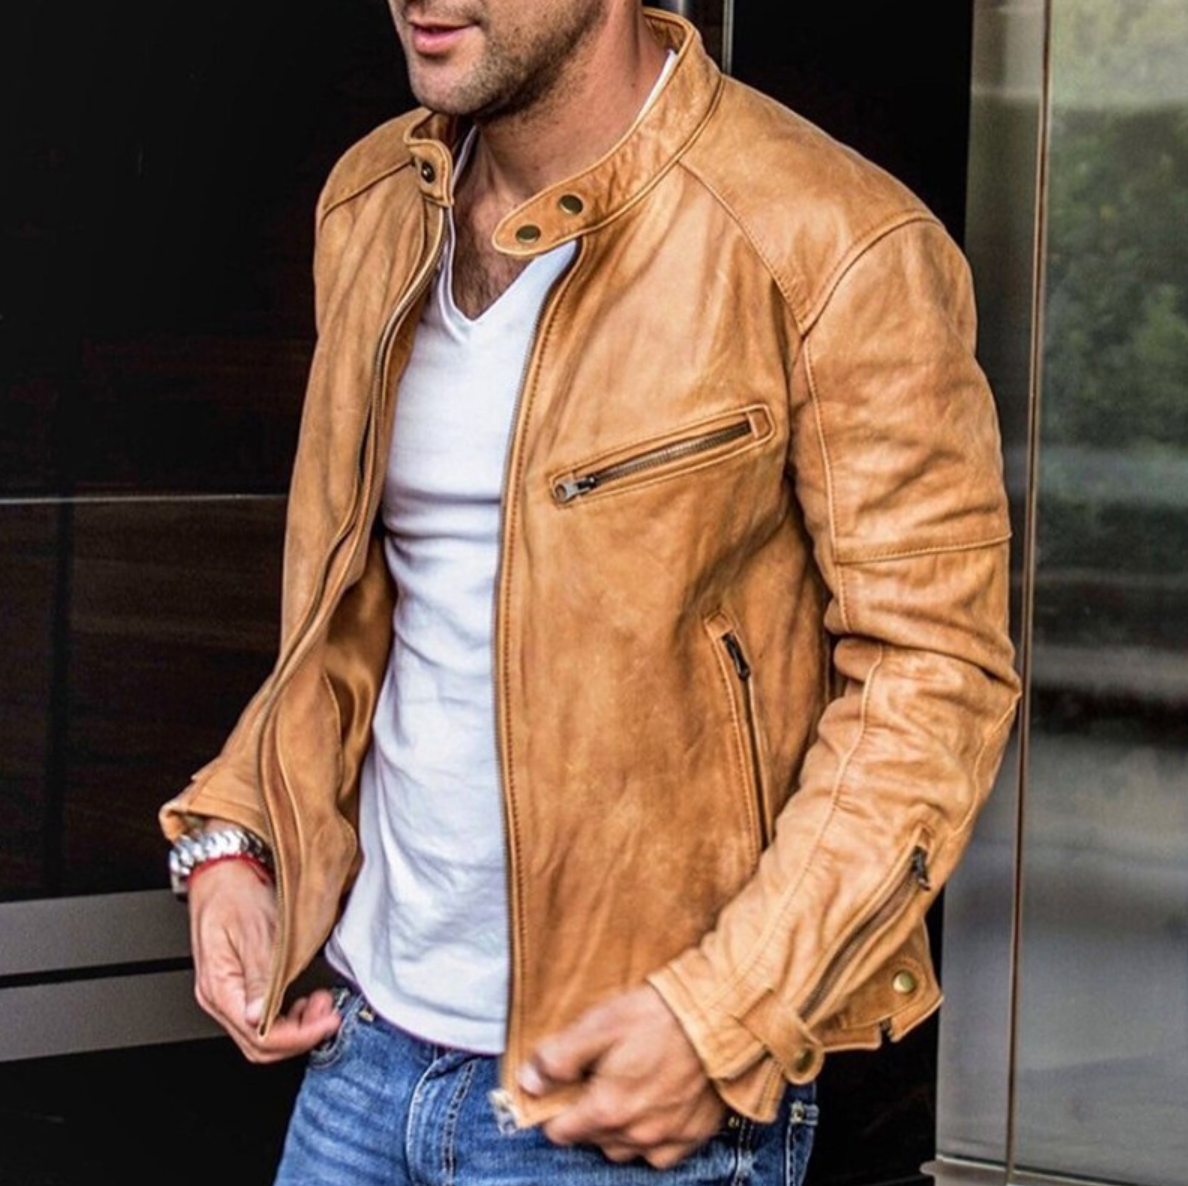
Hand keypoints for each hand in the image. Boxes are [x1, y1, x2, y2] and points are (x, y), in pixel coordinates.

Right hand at [188, 857, 339, 1062]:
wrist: (222, 869)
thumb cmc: (235, 893)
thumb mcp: (255, 932)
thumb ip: (261, 978)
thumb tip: (259, 1018)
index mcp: (219, 987)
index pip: (259, 1035)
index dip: (298, 1036)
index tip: (327, 1022)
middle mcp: (218, 996)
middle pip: (259, 1043)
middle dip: (299, 1035)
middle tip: (328, 1013)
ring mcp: (226, 992)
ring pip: (260, 1033)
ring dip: (294, 1026)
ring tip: (320, 1004)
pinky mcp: (236, 983)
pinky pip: (259, 1016)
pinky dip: (285, 1014)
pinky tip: (302, 999)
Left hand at [520, 985, 724, 1168]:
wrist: (719, 1018)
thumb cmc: (658, 1015)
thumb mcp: (599, 1023)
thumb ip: (558, 1057)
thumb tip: (528, 1082)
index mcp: (607, 1108)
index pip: (560, 1131)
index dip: (555, 1108)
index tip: (561, 1087)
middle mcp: (635, 1134)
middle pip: (591, 1139)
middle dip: (585, 1115)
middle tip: (594, 1080)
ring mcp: (667, 1138)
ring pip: (624, 1149)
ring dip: (616, 1129)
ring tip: (622, 1093)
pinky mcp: (693, 1135)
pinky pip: (661, 1155)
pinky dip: (650, 1139)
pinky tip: (651, 1111)